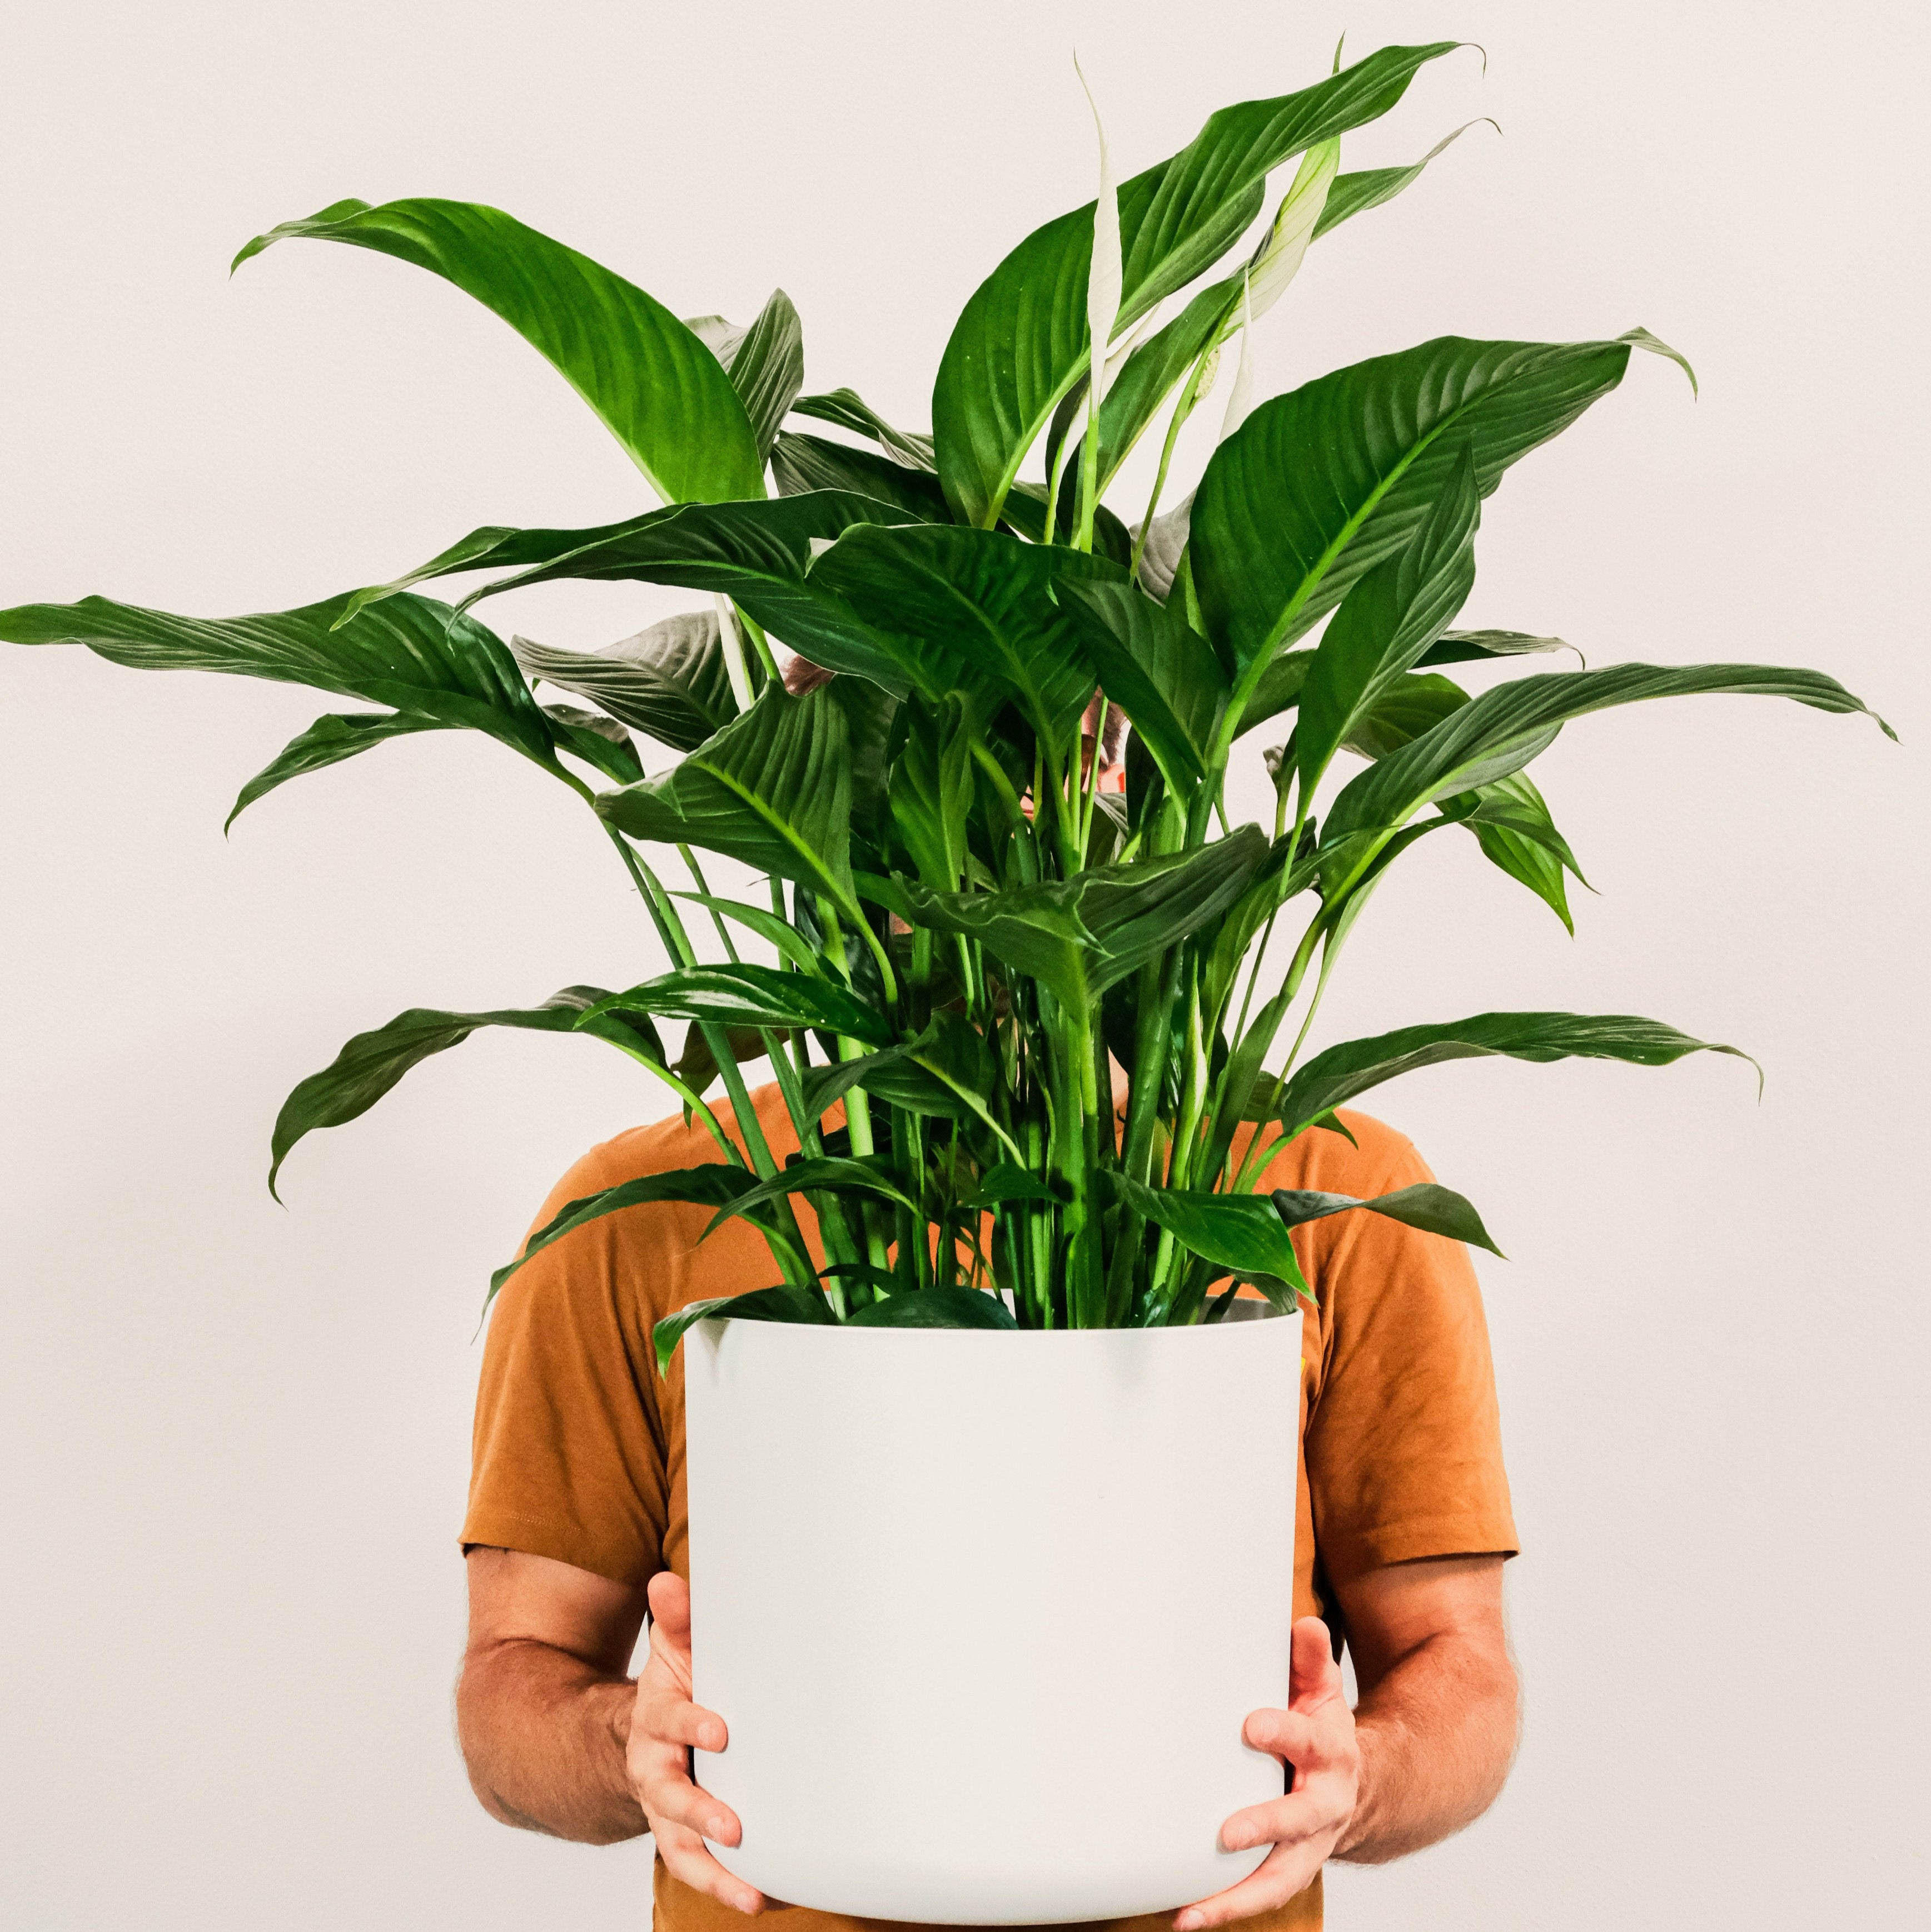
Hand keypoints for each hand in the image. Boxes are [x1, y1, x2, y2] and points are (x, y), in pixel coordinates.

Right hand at [627, 1571, 765, 1915]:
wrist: (641, 1736)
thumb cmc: (676, 1688)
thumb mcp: (675, 1649)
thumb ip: (677, 1619)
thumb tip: (666, 1581)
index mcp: (654, 1719)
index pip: (670, 1722)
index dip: (692, 1726)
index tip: (721, 1732)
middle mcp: (654, 1771)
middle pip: (669, 1797)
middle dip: (700, 1812)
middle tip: (734, 1825)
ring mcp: (666, 1811)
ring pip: (681, 1848)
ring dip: (714, 1870)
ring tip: (748, 1888)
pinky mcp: (681, 1837)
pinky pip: (698, 1869)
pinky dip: (724, 1886)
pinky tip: (761, 1897)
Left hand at [1176, 1618, 1361, 1929]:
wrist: (1356, 1788)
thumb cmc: (1321, 1732)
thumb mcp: (1323, 1690)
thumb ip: (1311, 1659)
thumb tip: (1305, 1626)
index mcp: (1331, 1752)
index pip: (1309, 1741)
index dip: (1284, 1732)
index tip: (1251, 1725)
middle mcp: (1324, 1805)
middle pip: (1299, 1819)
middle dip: (1265, 1824)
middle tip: (1227, 1833)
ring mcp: (1306, 1845)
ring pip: (1280, 1877)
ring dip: (1238, 1895)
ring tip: (1196, 1911)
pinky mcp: (1286, 1869)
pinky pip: (1258, 1894)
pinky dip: (1226, 1908)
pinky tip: (1187, 1918)